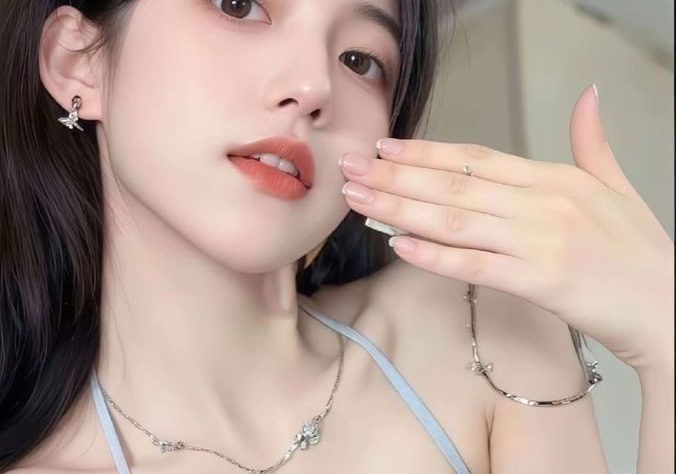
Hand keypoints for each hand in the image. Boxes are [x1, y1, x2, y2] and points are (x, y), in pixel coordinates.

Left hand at [338, 84, 673, 371]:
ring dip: (400, 208)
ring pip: (455, 220)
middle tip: (351, 169)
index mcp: (554, 177)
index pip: (475, 157)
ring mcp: (538, 240)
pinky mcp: (539, 280)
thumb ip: (593, 143)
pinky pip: (474, 265)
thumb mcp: (618, 186)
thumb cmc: (640, 251)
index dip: (426, 151)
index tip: (385, 147)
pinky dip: (434, 255)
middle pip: (453, 184)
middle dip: (396, 176)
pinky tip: (398, 244)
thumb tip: (589, 98)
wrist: (670, 307)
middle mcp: (541, 203)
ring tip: (359, 199)